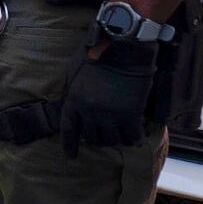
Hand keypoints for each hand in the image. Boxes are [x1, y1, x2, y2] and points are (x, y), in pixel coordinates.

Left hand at [59, 38, 158, 157]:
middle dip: (95, 138)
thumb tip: (72, 109)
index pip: (68, 131)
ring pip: (111, 140)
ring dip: (113, 139)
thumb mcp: (74, 74)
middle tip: (100, 135)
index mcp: (73, 101)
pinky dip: (132, 139)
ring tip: (116, 135)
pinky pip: (131, 137)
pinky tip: (134, 137)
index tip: (71, 155)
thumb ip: (72, 93)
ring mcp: (111, 115)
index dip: (69, 146)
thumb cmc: (95, 55)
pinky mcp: (131, 115)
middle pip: (91, 138)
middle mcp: (90, 112)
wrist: (122, 48)